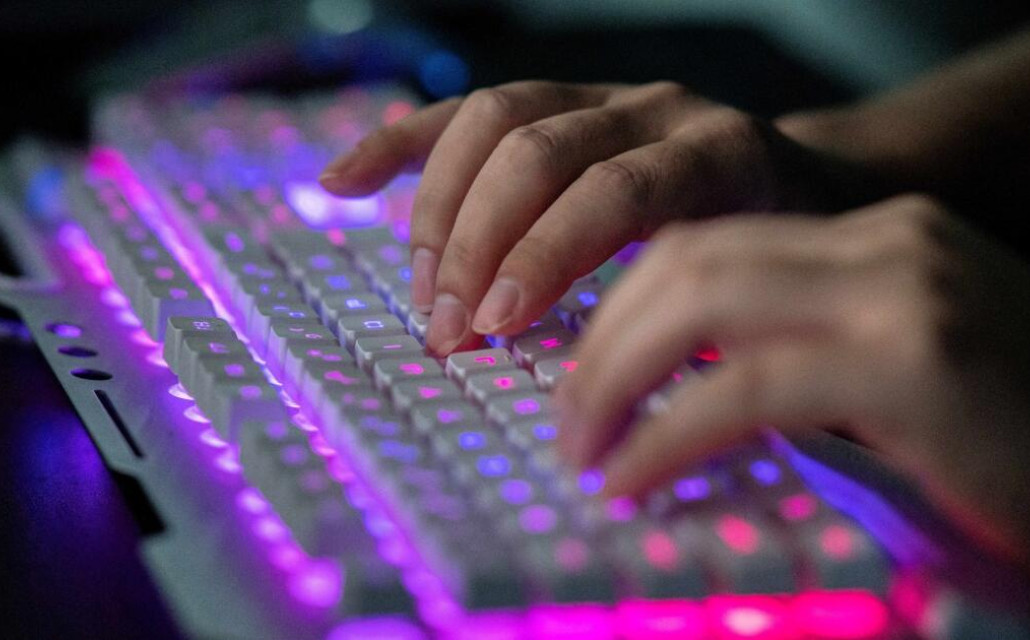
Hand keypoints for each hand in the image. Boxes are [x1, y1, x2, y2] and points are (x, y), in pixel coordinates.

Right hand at [320, 81, 881, 354]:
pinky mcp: (555, 100)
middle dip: (479, 243)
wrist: (801, 180)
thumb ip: (707, 323)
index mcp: (717, 155)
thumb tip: (635, 404)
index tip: (497, 329)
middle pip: (539, 151)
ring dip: (441, 211)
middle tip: (449, 327)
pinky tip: (342, 182)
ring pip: (494, 121)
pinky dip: (399, 148)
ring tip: (427, 293)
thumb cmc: (779, 254)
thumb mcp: (770, 287)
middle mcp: (654, 110)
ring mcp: (599, 95)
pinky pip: (463, 112)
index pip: (614, 191)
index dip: (545, 255)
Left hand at [554, 194, 1029, 565]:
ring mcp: (905, 292)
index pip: (708, 245)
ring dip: (614, 378)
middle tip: (565, 419)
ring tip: (582, 448)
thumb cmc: (1007, 453)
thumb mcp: (885, 392)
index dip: (624, 307)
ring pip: (700, 303)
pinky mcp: (916, 362)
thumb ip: (792, 374)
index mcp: (874, 245)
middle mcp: (888, 244)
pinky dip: (666, 434)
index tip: (580, 374)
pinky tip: (628, 477)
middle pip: (687, 260)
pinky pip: (744, 388)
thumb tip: (674, 401)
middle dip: (601, 341)